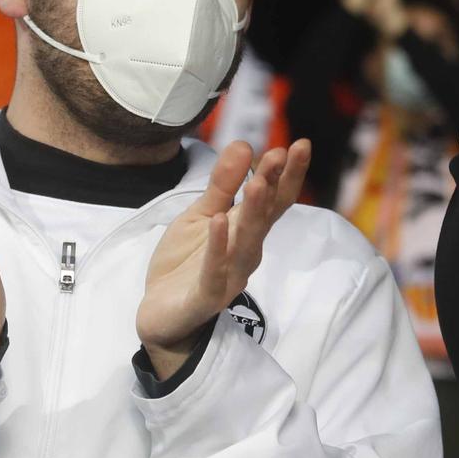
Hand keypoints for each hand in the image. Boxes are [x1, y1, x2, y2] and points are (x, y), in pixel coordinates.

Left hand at [138, 139, 311, 377]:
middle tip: (283, 153)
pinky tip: (220, 221)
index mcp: (246, 231)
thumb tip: (244, 144)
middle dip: (275, 185)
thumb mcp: (200, 216)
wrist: (160, 313)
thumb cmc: (186, 263)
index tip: (299, 144)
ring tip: (258, 182)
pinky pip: (214, 270)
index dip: (287, 174)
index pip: (273, 200)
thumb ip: (222, 185)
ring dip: (254, 213)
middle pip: (265, 217)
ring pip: (247, 242)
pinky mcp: (207, 295)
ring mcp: (229, 275)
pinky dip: (218, 246)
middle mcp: (246, 252)